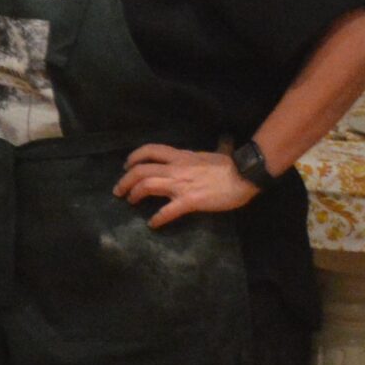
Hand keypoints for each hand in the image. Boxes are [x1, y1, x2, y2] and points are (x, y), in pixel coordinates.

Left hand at [115, 143, 257, 227]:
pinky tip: (153, 224)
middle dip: (125, 180)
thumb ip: (215, 148)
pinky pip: (167, 211)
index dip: (134, 157)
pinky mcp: (189, 201)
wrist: (246, 176)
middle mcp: (176, 168)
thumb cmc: (233, 165)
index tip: (126, 165)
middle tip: (119, 190)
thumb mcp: (218, 152)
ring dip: (134, 194)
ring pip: (147, 185)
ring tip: (130, 201)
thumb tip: (224, 141)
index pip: (150, 150)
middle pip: (140, 170)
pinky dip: (157, 218)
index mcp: (181, 156)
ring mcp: (181, 184)